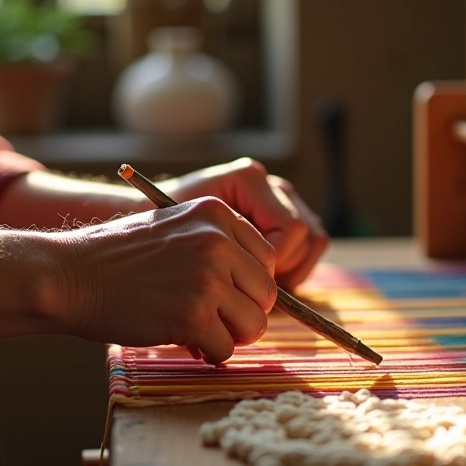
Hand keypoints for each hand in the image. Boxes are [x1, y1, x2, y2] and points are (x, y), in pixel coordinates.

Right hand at [54, 196, 277, 363]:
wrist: (68, 275)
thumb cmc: (116, 258)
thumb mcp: (174, 228)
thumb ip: (216, 247)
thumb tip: (256, 290)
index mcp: (216, 214)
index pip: (266, 259)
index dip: (248, 285)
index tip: (225, 295)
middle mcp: (217, 242)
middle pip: (267, 294)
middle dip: (243, 313)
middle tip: (212, 319)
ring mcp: (207, 279)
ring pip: (255, 325)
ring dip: (230, 336)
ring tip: (198, 330)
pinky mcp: (192, 315)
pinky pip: (225, 349)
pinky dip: (208, 354)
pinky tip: (184, 341)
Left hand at [161, 158, 328, 289]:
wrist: (151, 219)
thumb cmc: (163, 230)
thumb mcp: (189, 238)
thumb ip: (225, 249)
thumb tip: (261, 283)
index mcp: (249, 180)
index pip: (291, 228)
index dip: (275, 262)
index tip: (243, 279)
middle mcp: (271, 184)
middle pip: (309, 235)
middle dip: (284, 269)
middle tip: (249, 285)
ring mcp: (282, 199)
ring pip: (313, 241)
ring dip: (292, 270)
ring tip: (255, 284)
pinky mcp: (284, 216)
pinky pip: (308, 246)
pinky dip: (292, 268)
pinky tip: (260, 279)